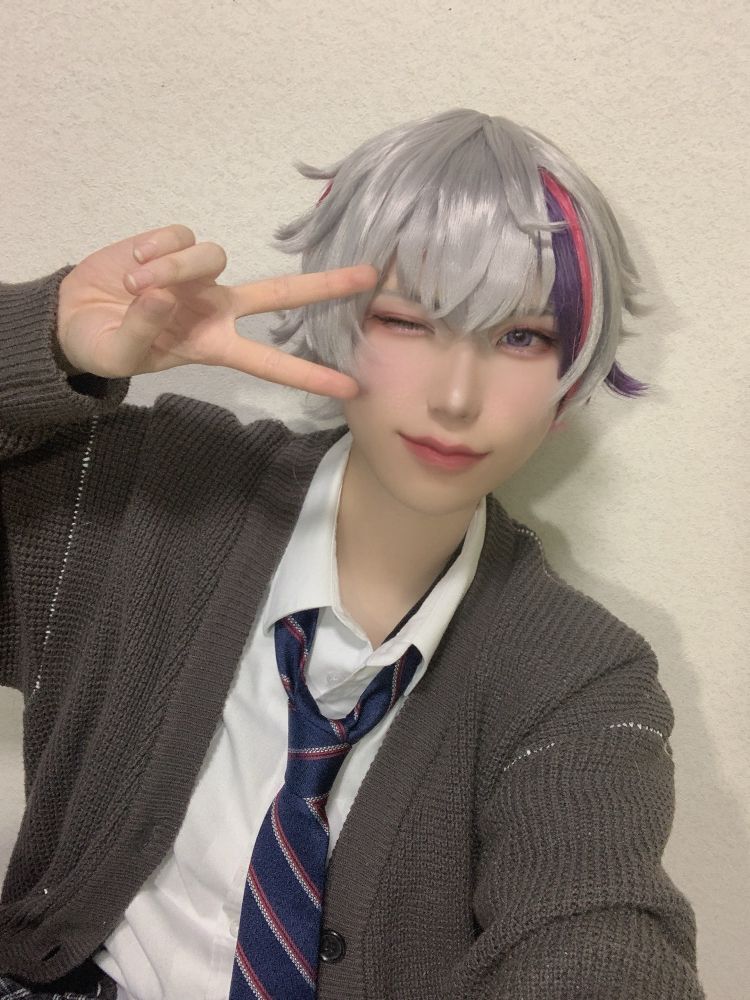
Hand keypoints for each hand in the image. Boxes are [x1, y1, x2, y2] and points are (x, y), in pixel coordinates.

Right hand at [56, 224, 377, 398]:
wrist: (73, 314)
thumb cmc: (105, 345)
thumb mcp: (120, 354)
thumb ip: (143, 328)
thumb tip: (163, 291)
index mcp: (214, 345)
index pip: (270, 364)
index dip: (309, 376)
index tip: (350, 387)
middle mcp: (218, 307)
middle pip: (282, 293)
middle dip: (325, 285)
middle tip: (370, 276)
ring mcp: (200, 275)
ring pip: (212, 255)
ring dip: (173, 267)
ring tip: (134, 284)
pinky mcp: (176, 244)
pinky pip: (179, 235)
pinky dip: (153, 248)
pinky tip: (131, 264)